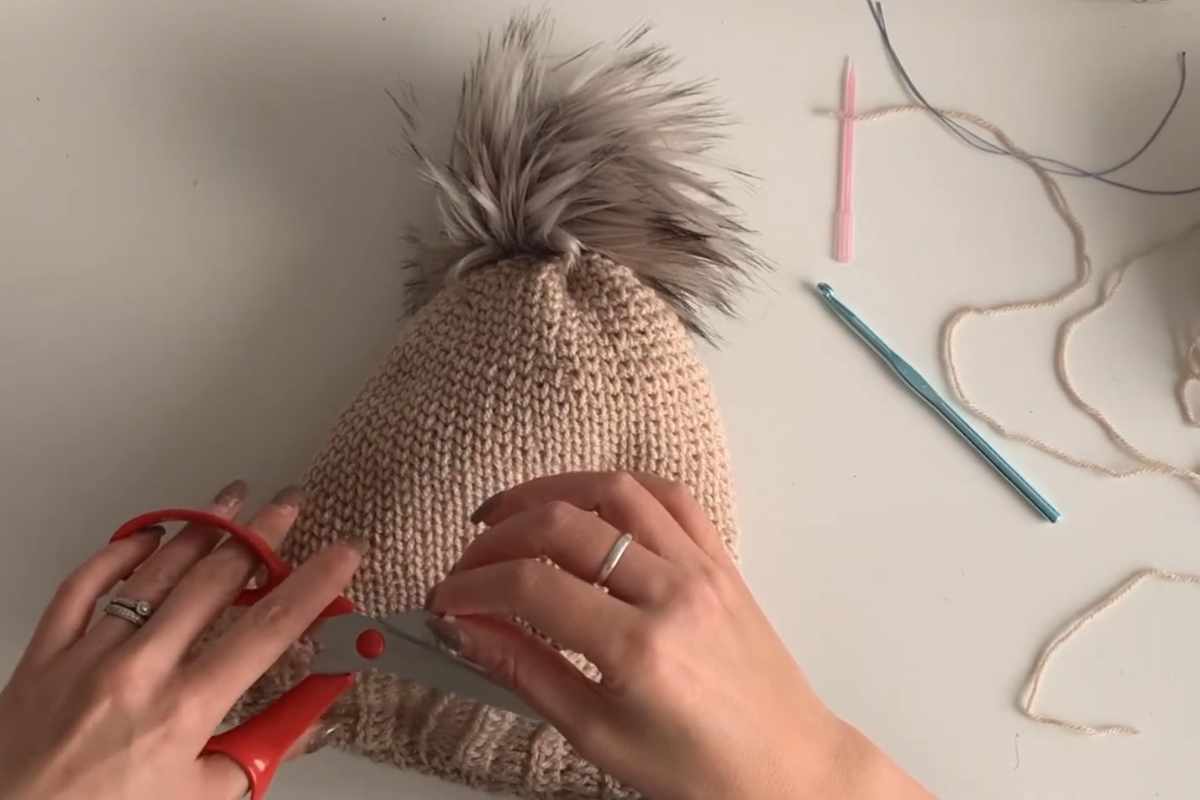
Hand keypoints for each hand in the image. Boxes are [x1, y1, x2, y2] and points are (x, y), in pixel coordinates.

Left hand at [0, 481, 362, 799]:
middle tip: (290, 504)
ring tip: (230, 500)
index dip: (315, 583)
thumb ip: (260, 748)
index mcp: (183, 711)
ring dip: (201, 529)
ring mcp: (86, 656)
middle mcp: (137, 672)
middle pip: (215, 581)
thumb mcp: (201, 798)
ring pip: (154, 571)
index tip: (343, 552)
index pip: (268, 629)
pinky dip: (117, 553)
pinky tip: (145, 538)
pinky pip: (82, 586)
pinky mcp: (43, 656)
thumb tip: (309, 714)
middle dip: (262, 534)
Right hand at [428, 472, 930, 799]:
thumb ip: (527, 672)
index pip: (531, 587)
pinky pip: (668, 496)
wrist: (788, 765)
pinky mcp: (720, 558)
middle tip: (466, 563)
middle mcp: (672, 592)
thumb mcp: (598, 735)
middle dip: (497, 536)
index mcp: (639, 648)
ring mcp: (701, 567)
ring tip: (507, 513)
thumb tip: (465, 629)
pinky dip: (616, 488)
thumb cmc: (698, 768)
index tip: (445, 600)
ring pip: (614, 492)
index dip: (473, 586)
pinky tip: (583, 503)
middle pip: (563, 526)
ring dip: (549, 491)